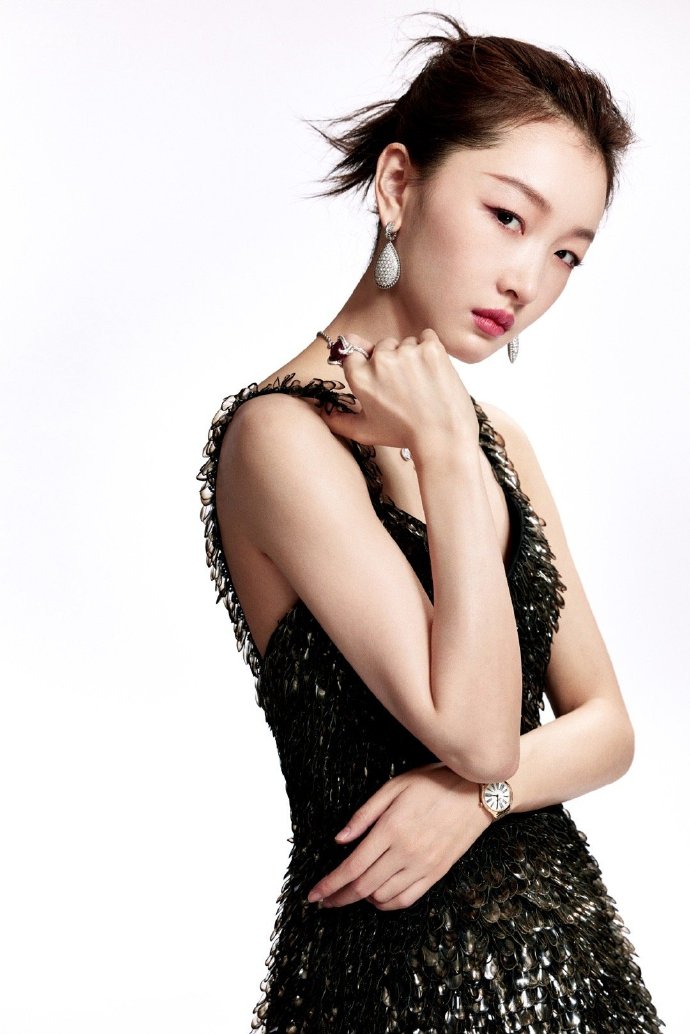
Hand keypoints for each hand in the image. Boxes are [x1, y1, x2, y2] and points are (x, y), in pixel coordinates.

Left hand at [306, 763, 492, 910]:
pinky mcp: (437, 873)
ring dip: (361, 899)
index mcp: (391, 829)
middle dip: (338, 897)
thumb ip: (364, 815)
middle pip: (363, 887)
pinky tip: (377, 897)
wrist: (476, 792)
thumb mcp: (393, 786)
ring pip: (383, 897)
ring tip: (349, 893)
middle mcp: (406, 852)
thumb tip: (339, 840)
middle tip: (324, 901)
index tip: (313, 895)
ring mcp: (423, 866)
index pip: (352, 867)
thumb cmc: (434, 783)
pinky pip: (407, 899)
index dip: (329, 885)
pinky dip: (387, 904)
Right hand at [319, 329, 479, 455]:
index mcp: (360, 377)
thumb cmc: (404, 435)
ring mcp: (407, 352)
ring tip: (422, 384)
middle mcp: (380, 361)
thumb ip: (338, 420)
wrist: (443, 438)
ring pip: (406, 343)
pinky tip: (433, 373)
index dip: (368, 365)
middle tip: (405, 387)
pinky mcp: (431, 348)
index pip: (354, 353)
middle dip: (393, 361)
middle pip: (382, 346)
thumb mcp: (364, 432)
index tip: (380, 378)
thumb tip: (322, 413)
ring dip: (413, 357)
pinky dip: (431, 350)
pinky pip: (427, 337)